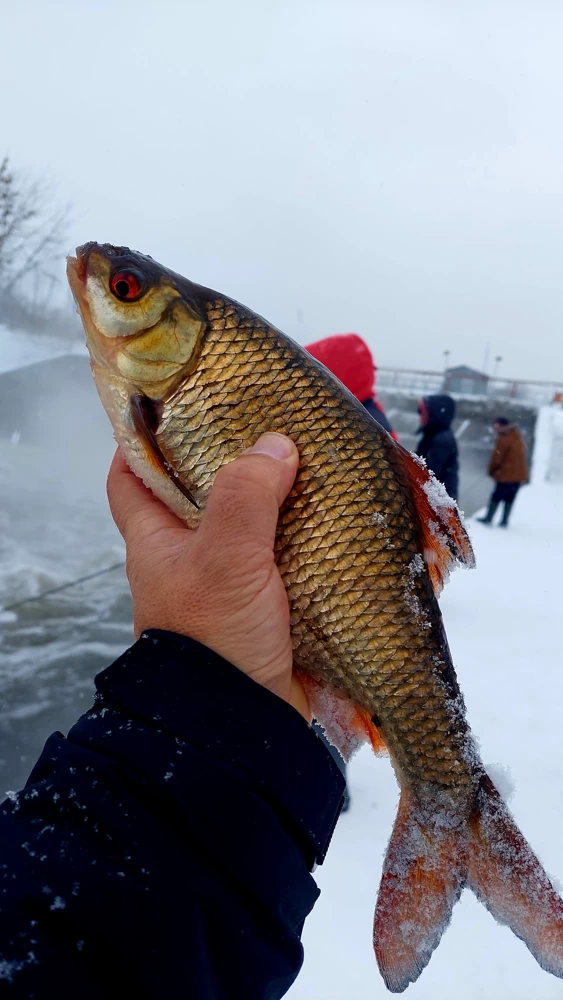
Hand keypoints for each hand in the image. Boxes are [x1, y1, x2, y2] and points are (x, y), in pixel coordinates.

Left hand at [107, 433, 309, 719]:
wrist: (244, 726)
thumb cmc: (216, 638)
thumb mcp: (225, 558)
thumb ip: (246, 496)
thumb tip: (276, 445)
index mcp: (157, 542)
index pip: (131, 479)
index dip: (143, 442)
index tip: (177, 408)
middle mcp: (188, 558)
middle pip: (200, 493)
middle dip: (233, 462)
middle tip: (270, 427)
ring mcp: (228, 584)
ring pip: (249, 525)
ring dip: (279, 500)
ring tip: (312, 461)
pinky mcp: (267, 606)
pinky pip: (284, 558)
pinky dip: (305, 537)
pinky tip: (333, 515)